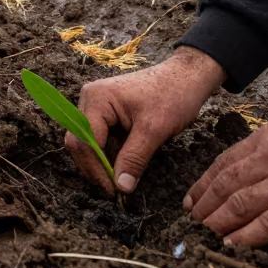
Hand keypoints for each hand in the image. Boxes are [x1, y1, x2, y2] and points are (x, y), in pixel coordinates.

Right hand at [66, 46, 225, 193]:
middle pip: (80, 142)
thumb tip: (121, 188)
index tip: (113, 191)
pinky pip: (102, 138)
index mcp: (97, 99)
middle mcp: (90, 100)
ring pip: (90, 143)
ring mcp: (97, 105)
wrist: (187, 76)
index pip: (84, 141)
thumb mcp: (154, 130)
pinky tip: (125, 166)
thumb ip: (134, 158)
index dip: (95, 168)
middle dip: (95, 167)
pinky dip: (112, 154)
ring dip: (104, 162)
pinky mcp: (107, 112)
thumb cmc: (173, 95)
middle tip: (115, 190)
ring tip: (122, 180)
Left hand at [186, 120, 267, 246]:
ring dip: (221, 222)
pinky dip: (249, 235)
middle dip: (206, 206)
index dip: (203, 184)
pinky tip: (235, 244)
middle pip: (227, 184)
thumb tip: (243, 177)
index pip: (224, 163)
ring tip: (208, 235)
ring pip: (243, 204)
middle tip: (193, 222)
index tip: (190, 200)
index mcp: (267, 138)